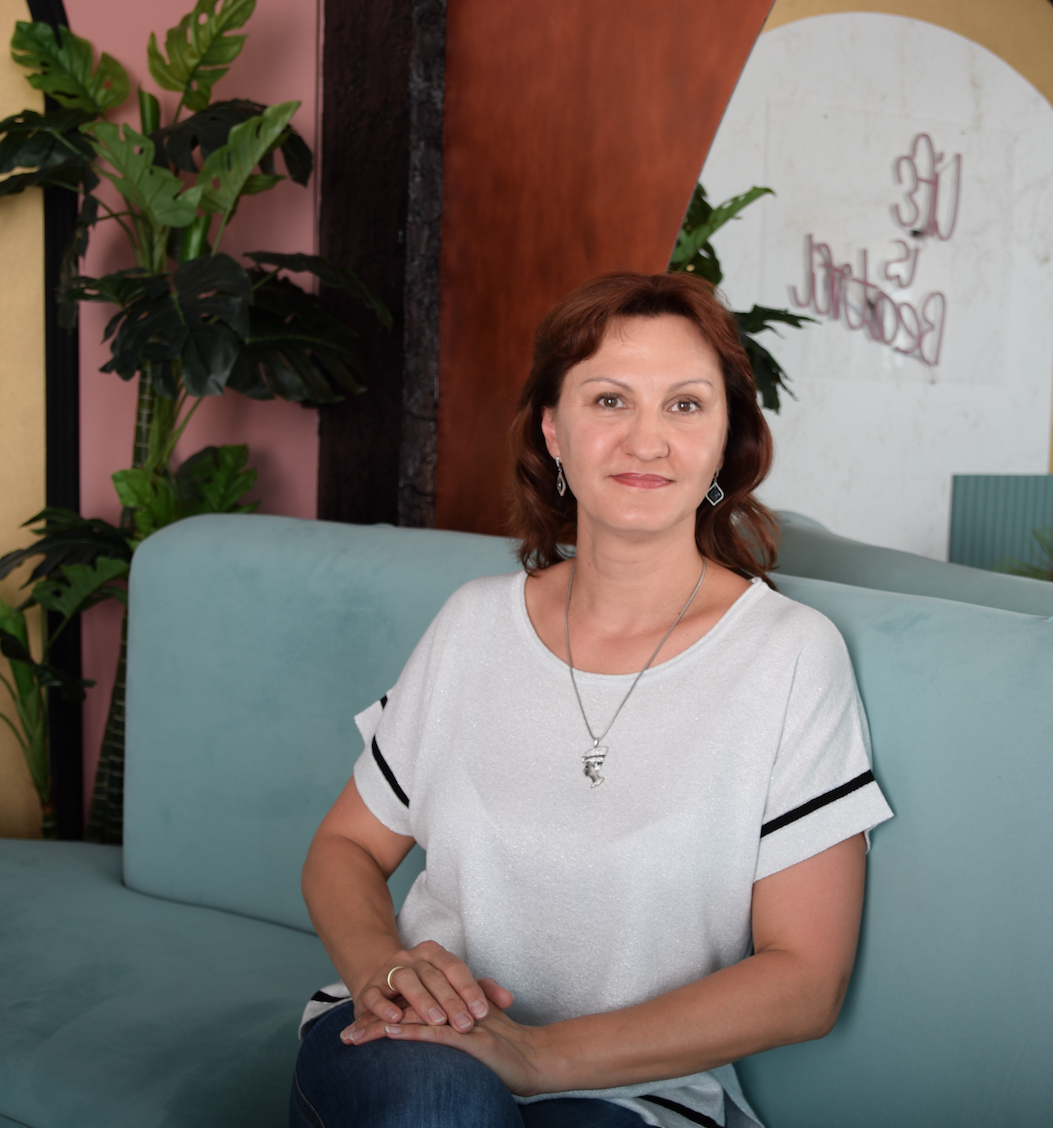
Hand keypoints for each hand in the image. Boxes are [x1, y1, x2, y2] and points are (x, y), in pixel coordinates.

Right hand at [346, 941, 513, 1037]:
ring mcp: (388, 971)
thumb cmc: (427, 991)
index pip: (455, 967)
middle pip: (433, 975)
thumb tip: (509, 999)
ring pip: (405, 980)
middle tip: (465, 1025)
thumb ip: (480, 991)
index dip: (469, 989)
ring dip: (422, 1001)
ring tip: (437, 1022)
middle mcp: (411, 958)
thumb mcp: (453, 988)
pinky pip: (373, 995)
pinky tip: (396, 1019)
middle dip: (451, 1001)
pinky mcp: (368, 990)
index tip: (483, 1013)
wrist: (384, 988)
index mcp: (434, 953)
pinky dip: (384, 1007)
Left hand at [353, 995, 549, 1097]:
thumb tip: (428, 1034)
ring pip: (413, 1019)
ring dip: (381, 1028)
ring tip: (354, 1037)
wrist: (535, 1058)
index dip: (383, 1017)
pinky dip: (410, 1032)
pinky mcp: (467, 1038)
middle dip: (373, 1022)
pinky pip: (433, 1033)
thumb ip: (454, 1027)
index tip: (357, 1029)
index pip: (410, 1010)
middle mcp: (451, 1012)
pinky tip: (390, 1032)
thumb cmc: (506, 1049)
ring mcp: (459, 1023)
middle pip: (404, 1012)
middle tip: (345, 1036)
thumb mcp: (475, 1035)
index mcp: (449, 1010)